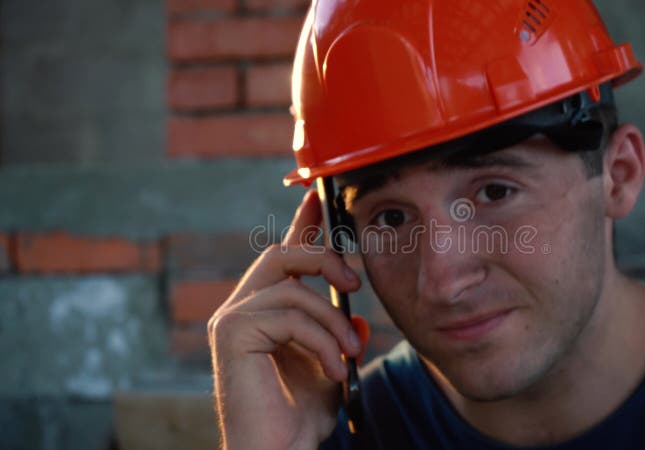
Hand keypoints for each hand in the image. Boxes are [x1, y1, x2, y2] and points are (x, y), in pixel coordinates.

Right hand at [208, 190, 367, 449]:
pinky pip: (289, 313)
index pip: (283, 256)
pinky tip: (332, 368)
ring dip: (331, 320)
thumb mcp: (330, 366)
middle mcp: (241, 309)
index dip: (302, 224)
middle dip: (324, 259)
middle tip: (355, 284)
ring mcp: (232, 320)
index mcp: (263, 311)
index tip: (318, 197)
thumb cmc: (299, 417)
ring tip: (348, 353)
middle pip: (282, 254)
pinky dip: (320, 339)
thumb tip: (357, 317)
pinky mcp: (232, 334)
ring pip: (292, 287)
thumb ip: (339, 337)